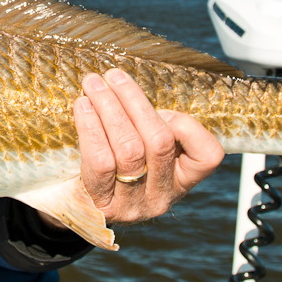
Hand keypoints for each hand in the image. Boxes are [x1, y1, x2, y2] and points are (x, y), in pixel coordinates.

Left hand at [69, 68, 223, 223]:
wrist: (73, 205)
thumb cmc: (113, 164)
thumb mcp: (142, 149)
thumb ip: (149, 126)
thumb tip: (132, 85)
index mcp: (182, 180)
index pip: (207, 155)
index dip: (186, 125)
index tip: (161, 107)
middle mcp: (162, 196)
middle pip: (159, 142)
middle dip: (134, 101)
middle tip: (113, 76)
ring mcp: (133, 204)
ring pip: (130, 149)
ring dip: (110, 108)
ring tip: (93, 85)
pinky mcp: (103, 205)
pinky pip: (100, 161)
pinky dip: (91, 127)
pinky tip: (83, 107)